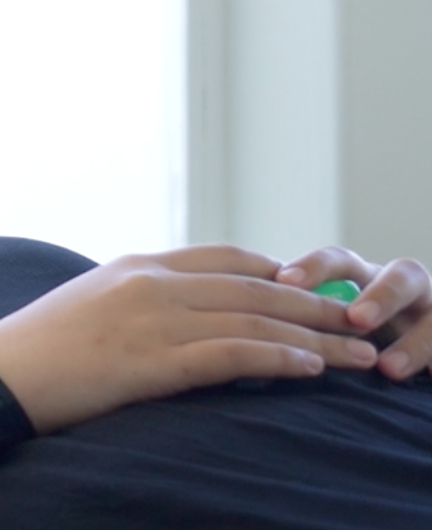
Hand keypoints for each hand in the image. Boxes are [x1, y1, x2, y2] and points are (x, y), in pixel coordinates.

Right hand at [0, 245, 382, 433]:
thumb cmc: (35, 351)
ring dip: (314, 338)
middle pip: (253, 287)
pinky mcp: (150, 360)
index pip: (223, 256)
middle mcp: (149, 283)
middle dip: (314, 304)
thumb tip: (175, 317)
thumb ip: (135, 302)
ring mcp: (150, 319)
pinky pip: (230, 354)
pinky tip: (308, 368)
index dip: (276, 271)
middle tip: (358, 317)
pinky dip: (277, 358)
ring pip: (254, 319)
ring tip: (355, 354)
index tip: (312, 287)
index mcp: (134, 266)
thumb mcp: (88, 306)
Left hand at [277, 247, 431, 379]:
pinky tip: (417, 379)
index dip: (315, 268)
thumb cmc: (349, 342)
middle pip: (402, 274)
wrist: (405, 361)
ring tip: (385, 367)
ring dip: (413, 339)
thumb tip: (228, 329)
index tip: (284, 281)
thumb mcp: (325, 326)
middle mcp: (402, 291)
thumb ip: (291, 321)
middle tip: (355, 319)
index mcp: (363, 280)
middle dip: (380, 294)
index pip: (338, 262)